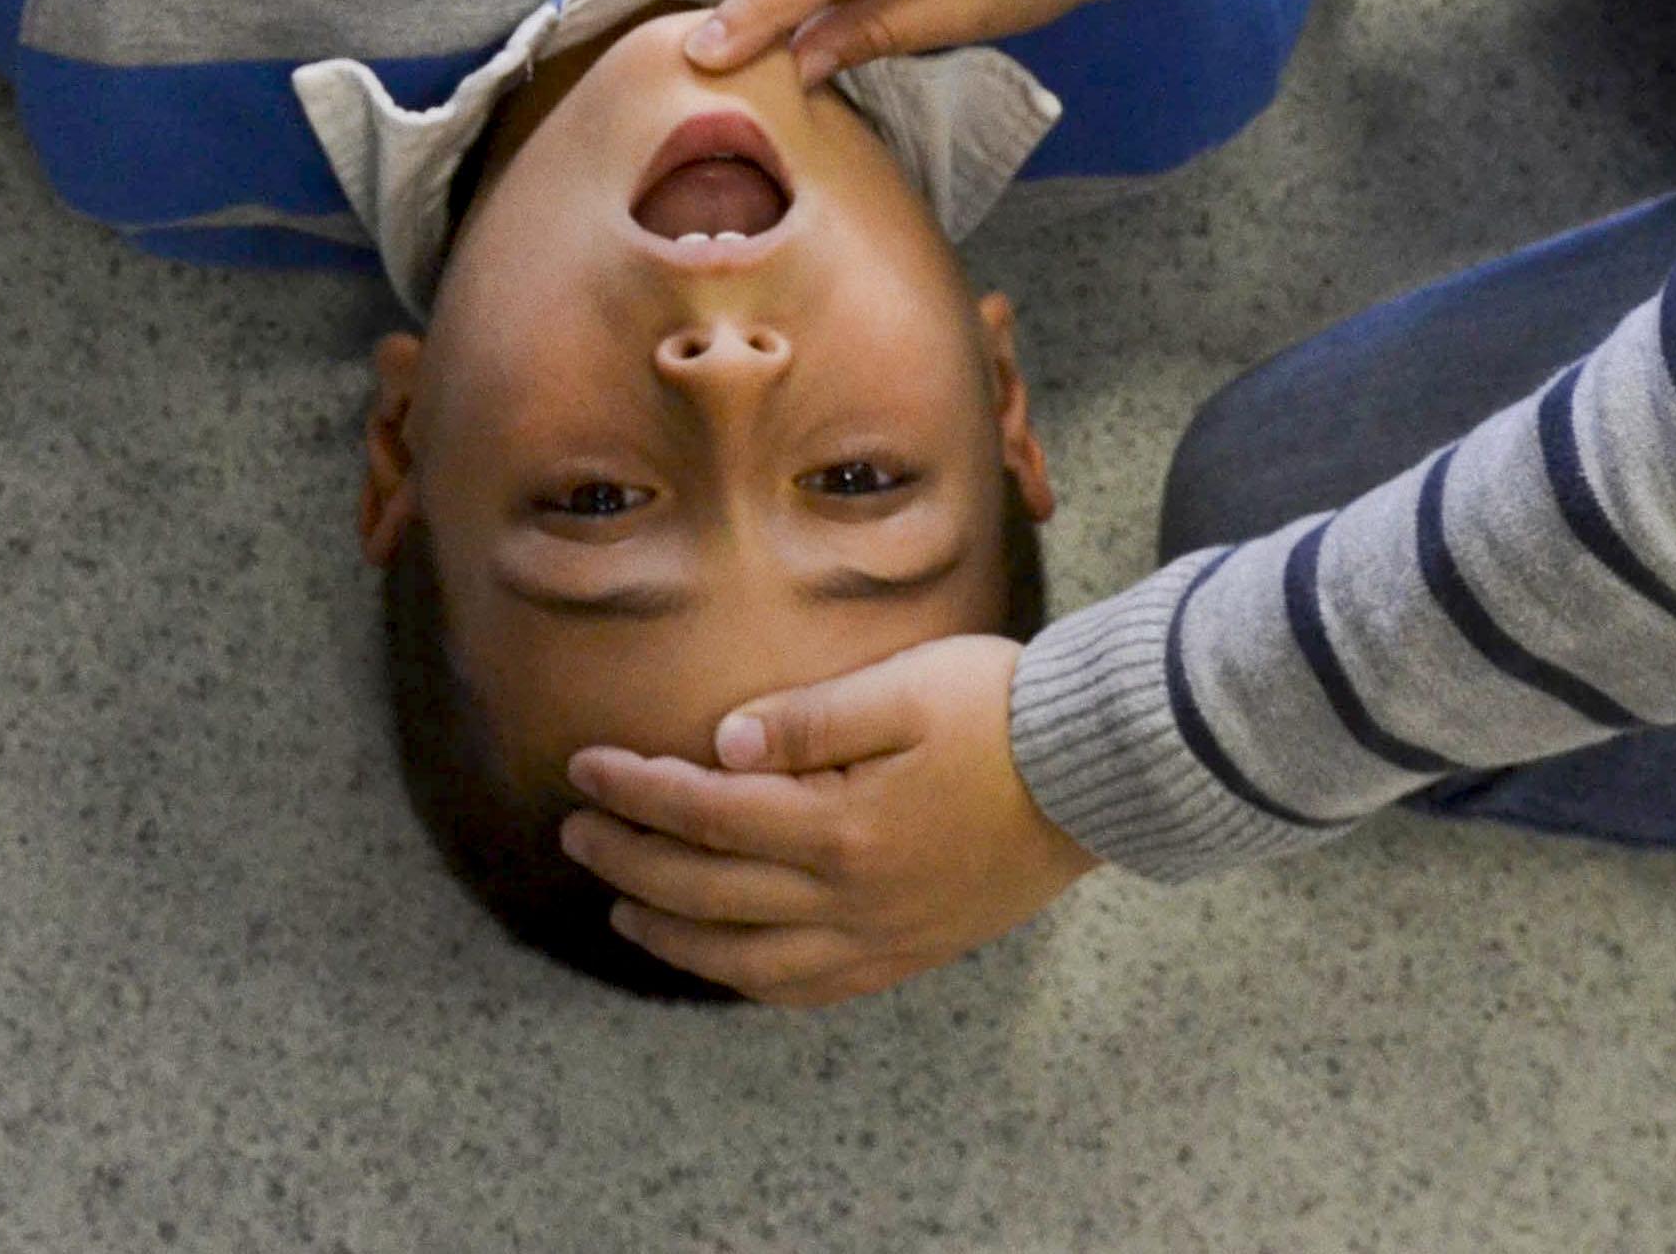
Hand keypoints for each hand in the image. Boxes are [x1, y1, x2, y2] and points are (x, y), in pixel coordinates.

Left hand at [561, 635, 1099, 1005]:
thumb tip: (722, 745)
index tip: (583, 767)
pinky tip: (724, 960)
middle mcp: (852, 899)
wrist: (1099, 770)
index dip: (635, 791)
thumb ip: (809, 718)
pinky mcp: (911, 951)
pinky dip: (751, 980)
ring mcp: (883, 937)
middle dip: (631, 861)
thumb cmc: (1003, 710)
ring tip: (625, 905)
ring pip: (750, 962)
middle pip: (711, 891)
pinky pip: (812, 989)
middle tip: (577, 832)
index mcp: (842, 826)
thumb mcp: (905, 686)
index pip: (706, 813)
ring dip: (676, 935)